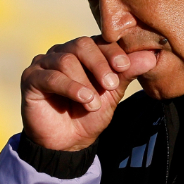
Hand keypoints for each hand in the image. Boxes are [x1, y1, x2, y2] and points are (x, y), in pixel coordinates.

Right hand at [20, 36, 157, 150]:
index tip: (125, 67)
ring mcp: (44, 63)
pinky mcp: (31, 79)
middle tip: (111, 85)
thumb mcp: (112, 93)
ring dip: (84, 83)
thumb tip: (153, 55)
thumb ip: (128, 72)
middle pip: (81, 45)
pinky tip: (83, 99)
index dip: (113, 52)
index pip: (99, 41)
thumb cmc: (89, 114)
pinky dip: (70, 87)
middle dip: (99, 64)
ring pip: (66, 60)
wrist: (67, 143)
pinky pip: (51, 77)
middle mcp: (62, 52)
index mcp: (83, 52)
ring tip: (93, 104)